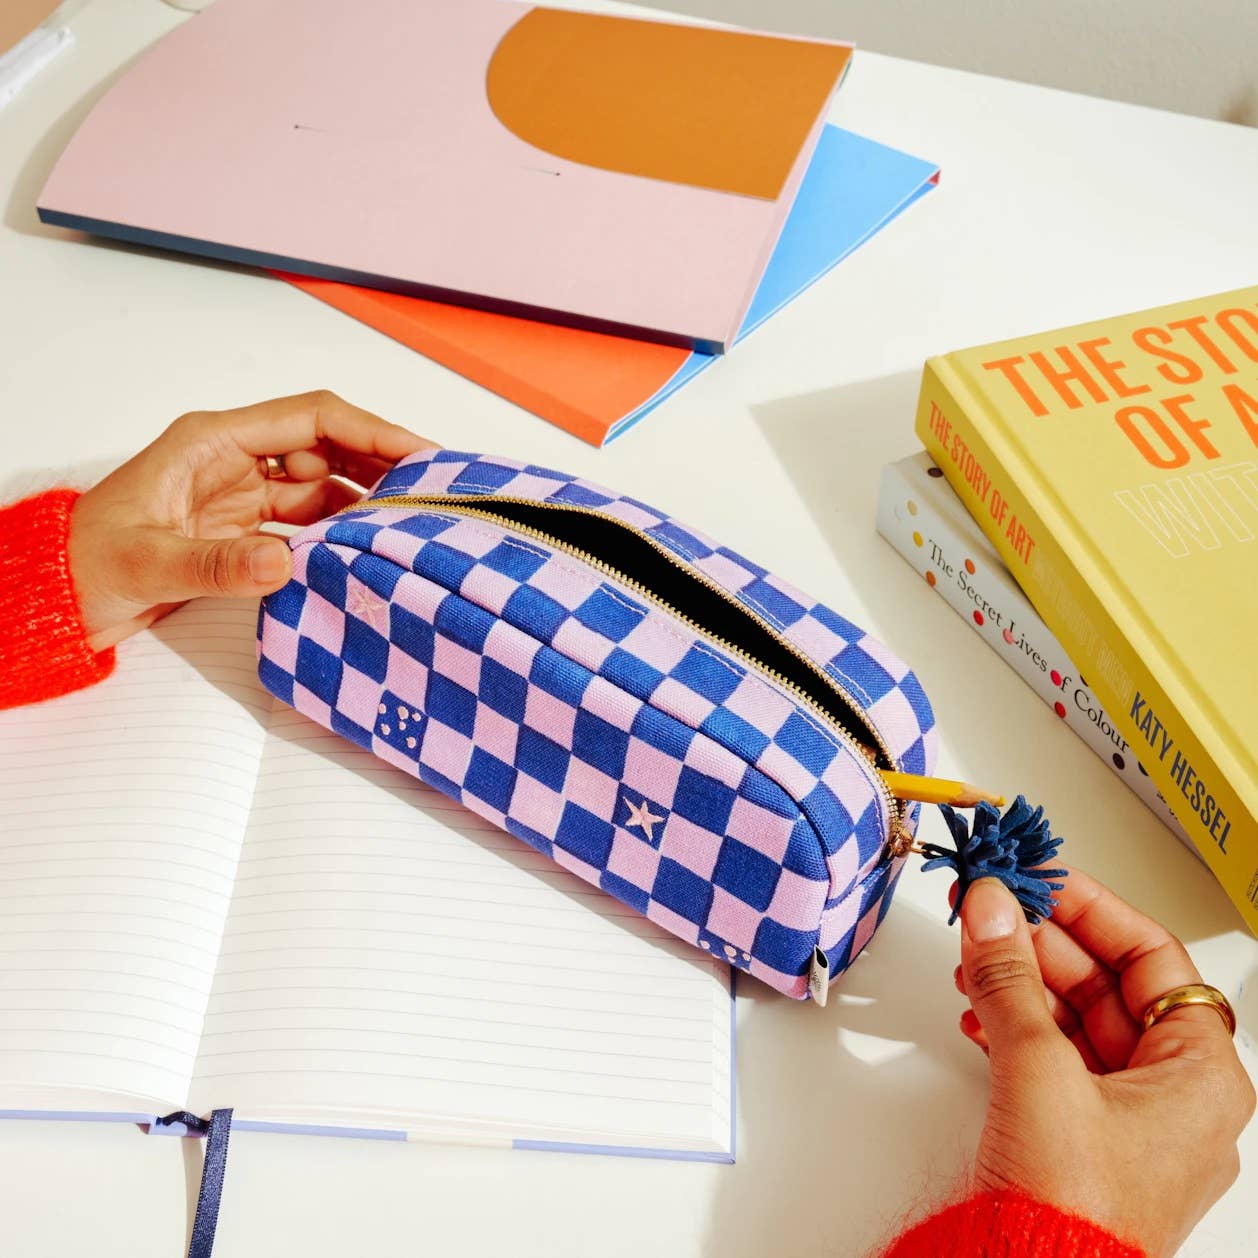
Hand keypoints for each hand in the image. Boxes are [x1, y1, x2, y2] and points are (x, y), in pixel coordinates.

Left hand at [69, 391, 435, 651]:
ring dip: (365, 500)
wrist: (62, 596)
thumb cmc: (88, 561)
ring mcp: (244, 493)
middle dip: (380, 463)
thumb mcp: (148, 562)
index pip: (310, 417)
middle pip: (328, 444)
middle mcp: (235, 458)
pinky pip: (309, 521)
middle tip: (433, 491)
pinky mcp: (247, 528)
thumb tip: (287, 563)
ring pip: (325, 482)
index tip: (419, 453)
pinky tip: (369, 547)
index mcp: (212, 440)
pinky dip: (342, 532)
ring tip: (411, 522)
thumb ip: (217, 565)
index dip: (371, 429)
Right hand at [954, 869, 1254, 1256]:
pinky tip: (976, 1014)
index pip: (1152, 958)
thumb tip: (992, 906)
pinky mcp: (1080, 1140)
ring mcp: (1127, 1121)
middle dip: (1042, 944)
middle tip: (989, 909)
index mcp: (1200, 1075)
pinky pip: (1052, 1060)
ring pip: (1075, 1021)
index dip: (1091, 909)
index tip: (1039, 877)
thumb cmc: (1074, 1208)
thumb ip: (1009, 976)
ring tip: (973, 959)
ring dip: (1020, 983)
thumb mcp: (1037, 1067)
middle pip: (1109, 986)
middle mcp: (1173, 1096)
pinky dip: (1012, 1028)